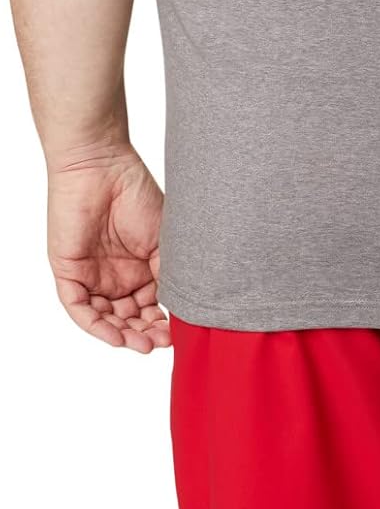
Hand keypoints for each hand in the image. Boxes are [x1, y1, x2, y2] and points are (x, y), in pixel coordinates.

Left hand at [47, 145, 169, 353]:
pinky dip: (97, 326)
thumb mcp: (164, 245)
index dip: (162, 327)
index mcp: (139, 272)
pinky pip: (79, 308)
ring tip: (142, 343)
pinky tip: (117, 336)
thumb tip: (181, 314)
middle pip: (127, 320)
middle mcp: (115, 277)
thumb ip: (169, 279)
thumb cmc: (135, 194)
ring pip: (104, 319)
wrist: (101, 165)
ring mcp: (91, 276)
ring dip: (123, 336)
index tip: (177, 335)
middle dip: (144, 336)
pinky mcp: (68, 271)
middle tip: (160, 343)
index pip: (149, 310)